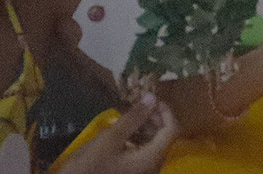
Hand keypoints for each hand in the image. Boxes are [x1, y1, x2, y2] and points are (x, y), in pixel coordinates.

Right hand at [57, 94, 177, 173]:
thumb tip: (152, 97)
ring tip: (129, 116)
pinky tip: (123, 133)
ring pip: (153, 146)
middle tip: (138, 105)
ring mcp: (144, 172)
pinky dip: (137, 141)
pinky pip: (143, 154)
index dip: (165, 111)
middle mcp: (153, 167)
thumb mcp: (111, 138)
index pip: (172, 129)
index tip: (151, 98)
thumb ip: (134, 118)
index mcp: (152, 158)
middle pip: (164, 138)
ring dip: (145, 129)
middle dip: (153, 118)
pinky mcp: (133, 173)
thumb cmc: (90, 166)